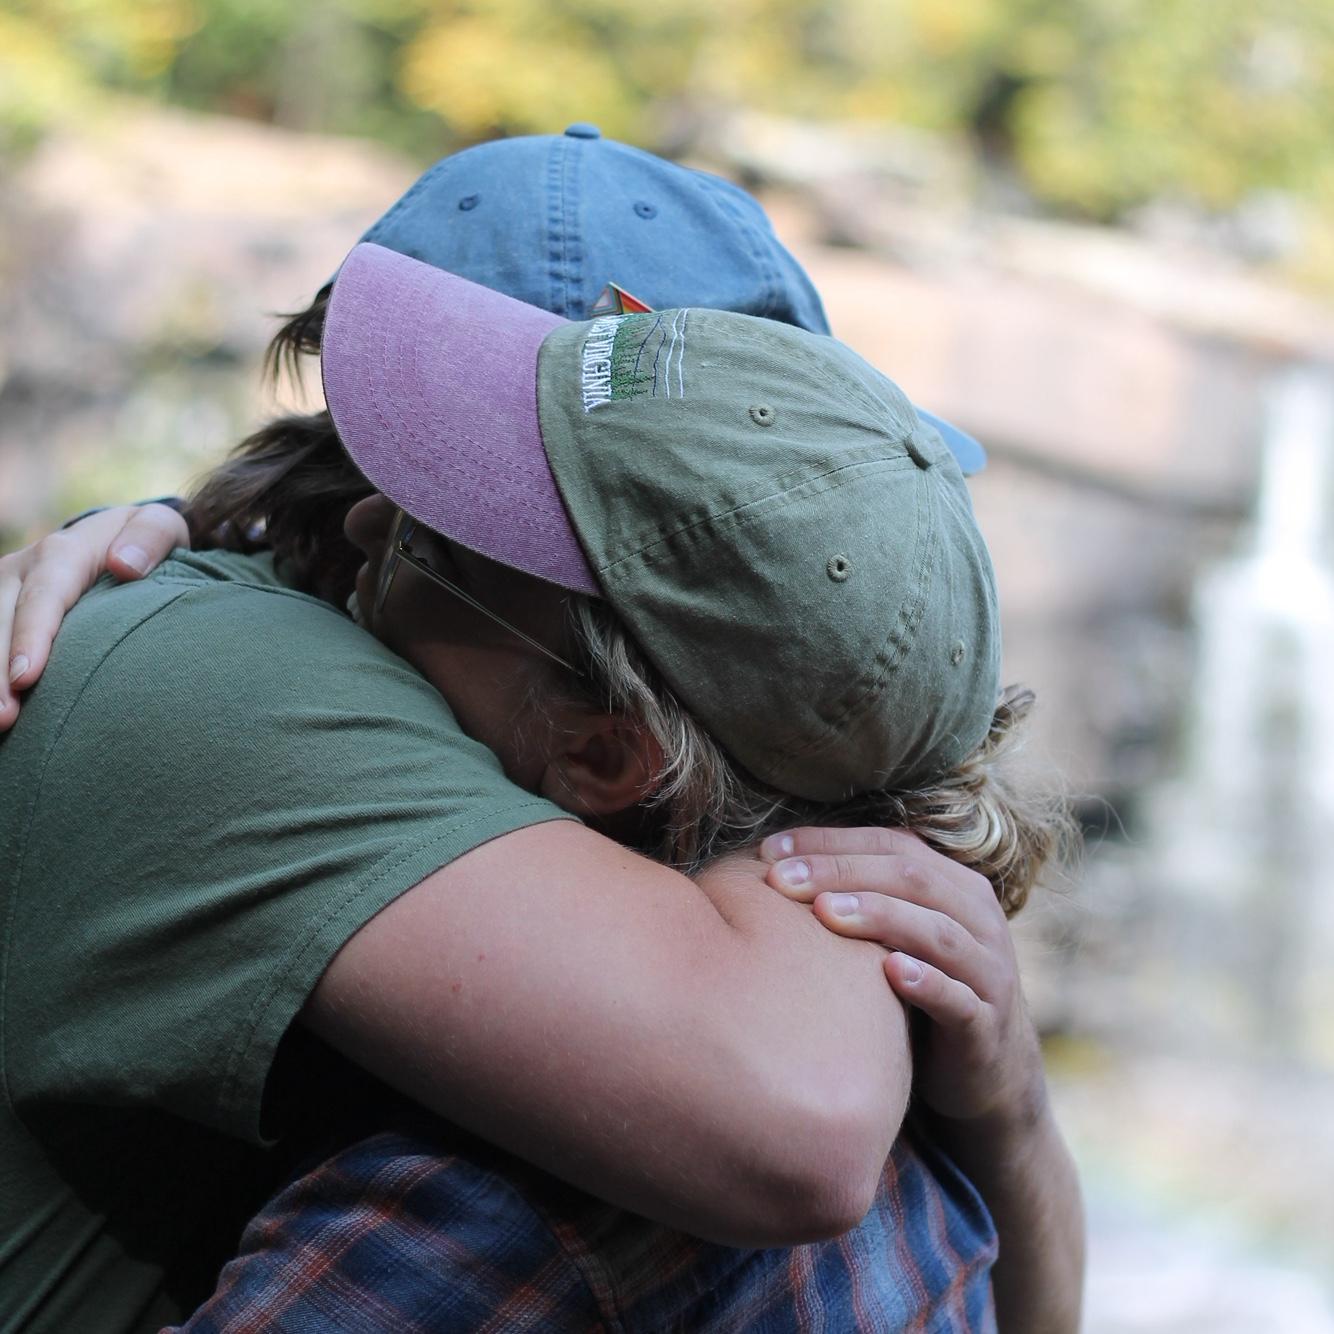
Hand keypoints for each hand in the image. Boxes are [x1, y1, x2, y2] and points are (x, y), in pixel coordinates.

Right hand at [0, 502, 186, 730]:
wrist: (115, 539)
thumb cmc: (143, 543)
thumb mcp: (160, 528)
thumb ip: (151, 538)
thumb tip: (125, 565)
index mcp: (62, 554)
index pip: (42, 597)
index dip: (30, 637)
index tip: (26, 677)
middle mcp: (21, 570)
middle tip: (3, 719)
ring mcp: (3, 591)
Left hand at [761, 826, 1045, 1129]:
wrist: (989, 1071)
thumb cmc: (922, 988)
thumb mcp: (897, 935)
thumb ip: (860, 897)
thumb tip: (771, 868)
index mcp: (953, 884)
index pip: (891, 844)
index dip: (831, 842)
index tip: (769, 851)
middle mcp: (977, 917)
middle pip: (910, 877)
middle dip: (841, 872)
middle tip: (781, 880)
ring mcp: (988, 970)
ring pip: (938, 932)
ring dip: (880, 916)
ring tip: (825, 912)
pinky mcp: (987, 1025)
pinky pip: (961, 1000)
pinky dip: (929, 983)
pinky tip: (891, 974)